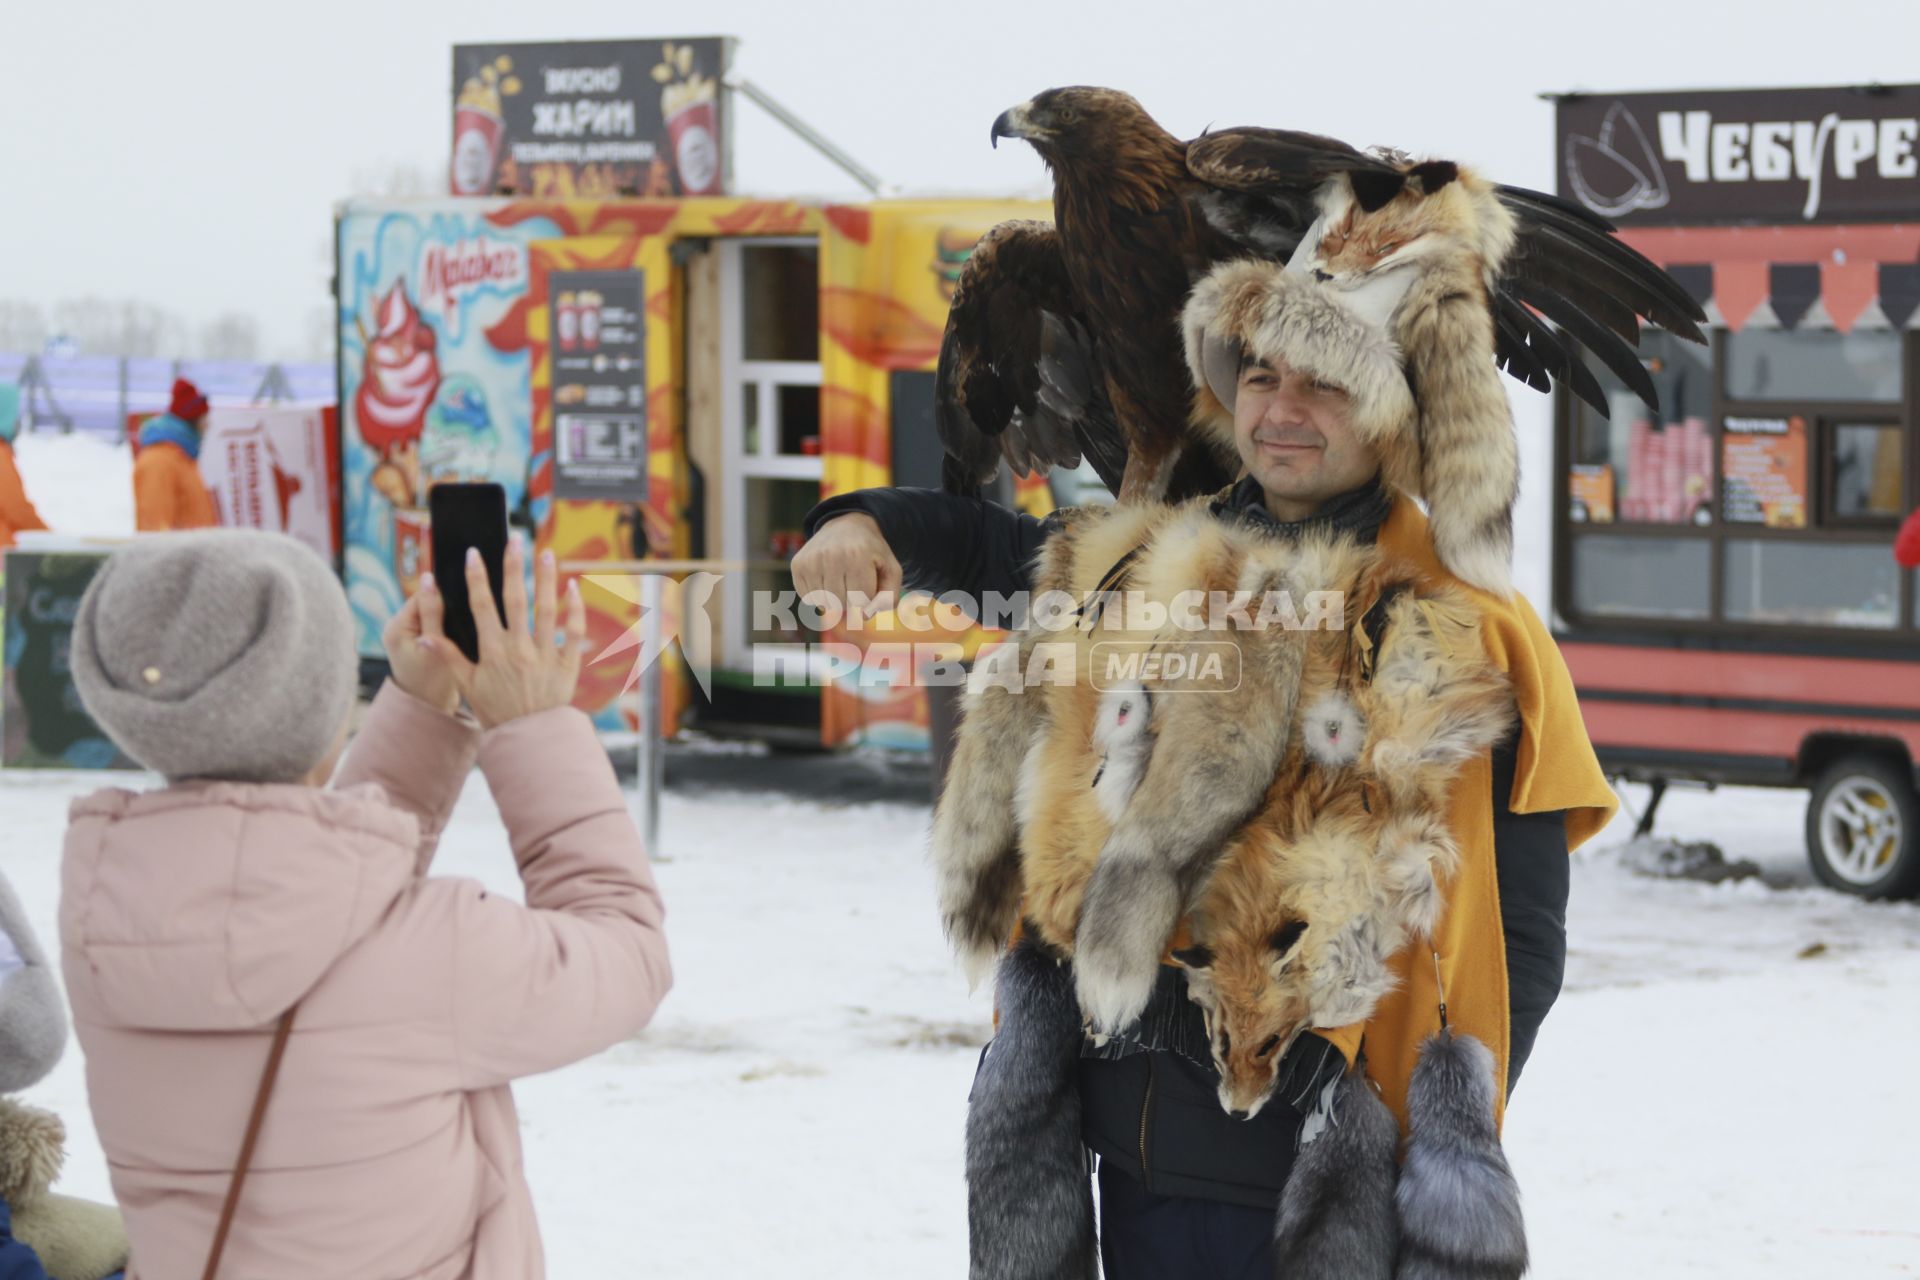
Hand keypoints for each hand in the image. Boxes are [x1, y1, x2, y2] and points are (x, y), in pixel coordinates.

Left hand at [383, 580, 460, 713]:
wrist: (427, 708)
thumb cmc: (433, 682)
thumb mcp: (437, 645)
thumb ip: (433, 611)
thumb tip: (429, 578)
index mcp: (396, 627)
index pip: (421, 596)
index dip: (443, 595)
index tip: (465, 599)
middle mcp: (395, 627)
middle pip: (424, 602)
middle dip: (444, 606)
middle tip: (464, 617)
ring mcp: (403, 634)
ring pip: (429, 612)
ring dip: (445, 617)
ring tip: (459, 628)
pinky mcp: (412, 640)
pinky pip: (430, 623)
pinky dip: (443, 627)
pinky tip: (455, 634)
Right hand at [421, 537, 586, 728]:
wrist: (529, 737)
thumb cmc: (496, 710)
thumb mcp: (468, 686)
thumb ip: (450, 658)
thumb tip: (427, 637)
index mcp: (492, 652)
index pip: (482, 607)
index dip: (477, 579)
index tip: (474, 554)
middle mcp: (519, 649)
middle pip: (516, 600)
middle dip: (513, 568)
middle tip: (514, 540)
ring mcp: (546, 655)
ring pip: (547, 610)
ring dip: (546, 579)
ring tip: (545, 553)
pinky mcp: (568, 664)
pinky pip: (574, 632)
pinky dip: (575, 609)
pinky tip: (573, 586)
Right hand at [790, 513, 901, 622]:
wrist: (845, 526)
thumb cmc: (871, 554)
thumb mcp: (891, 570)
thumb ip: (889, 598)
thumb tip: (864, 616)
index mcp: (857, 555)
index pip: (861, 601)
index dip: (868, 598)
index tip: (869, 582)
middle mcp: (831, 556)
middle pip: (840, 604)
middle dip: (851, 600)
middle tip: (855, 581)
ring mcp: (811, 560)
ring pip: (823, 604)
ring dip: (835, 600)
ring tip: (841, 581)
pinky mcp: (798, 565)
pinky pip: (808, 598)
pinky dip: (819, 596)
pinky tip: (827, 580)